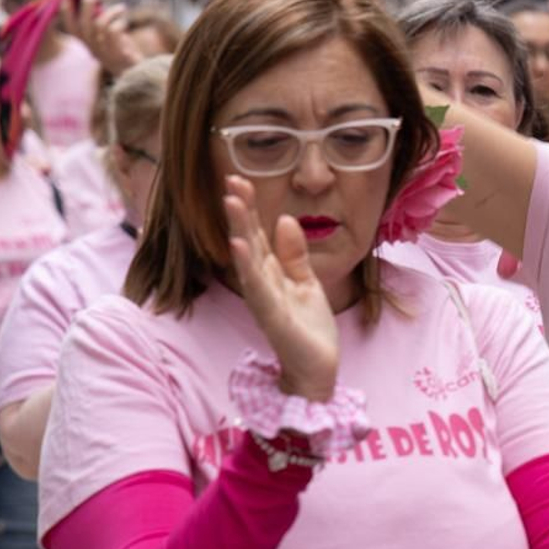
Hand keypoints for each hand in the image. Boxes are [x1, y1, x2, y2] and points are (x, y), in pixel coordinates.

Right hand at [58, 0, 141, 75]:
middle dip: (87, 4)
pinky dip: (120, 21)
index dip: (65, 12)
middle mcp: (92, 48)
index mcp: (87, 43)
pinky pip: (114, 31)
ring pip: (98, 24)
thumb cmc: (122, 49)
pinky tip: (125, 22)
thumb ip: (98, 19)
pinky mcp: (118, 54)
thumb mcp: (107, 35)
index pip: (70, 28)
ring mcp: (104, 52)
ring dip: (111, 11)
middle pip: (83, 23)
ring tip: (121, 7)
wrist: (138, 73)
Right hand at [222, 175, 338, 401]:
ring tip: (233, 203)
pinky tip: (241, 248)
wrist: (317, 369)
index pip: (258, 234)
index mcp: (271, 273)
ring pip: (250, 261)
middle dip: (241, 212)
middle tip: (231, 181)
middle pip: (249, 241)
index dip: (250, 208)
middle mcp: (263, 284)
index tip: (239, 179)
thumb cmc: (308, 327)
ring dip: (240, 231)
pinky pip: (260, 290)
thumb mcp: (305, 282)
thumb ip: (293, 253)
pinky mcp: (274, 319)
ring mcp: (266, 301)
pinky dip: (250, 269)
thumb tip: (283, 218)